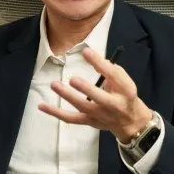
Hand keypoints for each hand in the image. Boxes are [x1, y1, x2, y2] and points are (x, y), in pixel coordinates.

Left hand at [38, 47, 152, 142]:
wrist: (131, 121)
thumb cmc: (124, 95)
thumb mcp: (124, 81)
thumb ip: (110, 70)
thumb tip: (91, 57)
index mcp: (126, 90)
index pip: (113, 75)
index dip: (99, 63)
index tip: (86, 52)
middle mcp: (114, 105)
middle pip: (99, 97)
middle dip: (86, 89)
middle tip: (73, 79)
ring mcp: (100, 115)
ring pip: (82, 107)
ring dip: (68, 96)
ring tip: (54, 85)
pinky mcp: (89, 121)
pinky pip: (71, 118)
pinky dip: (55, 113)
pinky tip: (42, 105)